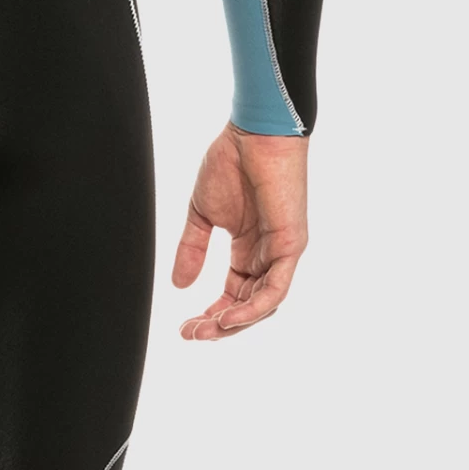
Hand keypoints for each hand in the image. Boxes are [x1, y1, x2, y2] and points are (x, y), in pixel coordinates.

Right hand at [172, 121, 307, 339]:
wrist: (253, 134)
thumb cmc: (230, 163)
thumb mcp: (202, 213)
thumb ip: (191, 248)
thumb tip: (178, 285)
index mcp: (248, 248)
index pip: (233, 294)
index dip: (210, 314)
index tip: (183, 327)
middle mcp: (267, 256)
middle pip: (247, 305)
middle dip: (219, 325)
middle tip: (191, 335)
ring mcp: (281, 253)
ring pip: (264, 304)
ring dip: (235, 322)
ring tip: (206, 329)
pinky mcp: (290, 246)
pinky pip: (276, 288)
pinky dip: (254, 306)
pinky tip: (229, 315)